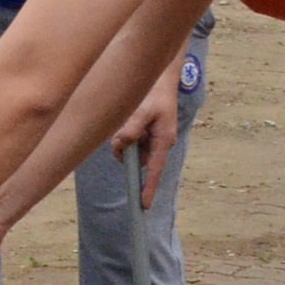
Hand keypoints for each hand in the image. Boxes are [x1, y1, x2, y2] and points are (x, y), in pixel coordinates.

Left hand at [109, 59, 186, 204]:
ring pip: (132, 149)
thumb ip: (131, 130)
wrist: (161, 78)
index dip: (148, 188)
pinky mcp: (147, 132)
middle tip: (121, 137)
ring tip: (128, 118)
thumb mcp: (142, 111)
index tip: (144, 205)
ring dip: (125, 141)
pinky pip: (132, 140)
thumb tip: (122, 146)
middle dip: (126, 153)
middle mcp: (160, 143)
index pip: (154, 170)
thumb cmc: (155, 94)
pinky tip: (129, 118)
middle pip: (138, 160)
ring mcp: (153, 138)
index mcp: (163, 141)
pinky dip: (126, 134)